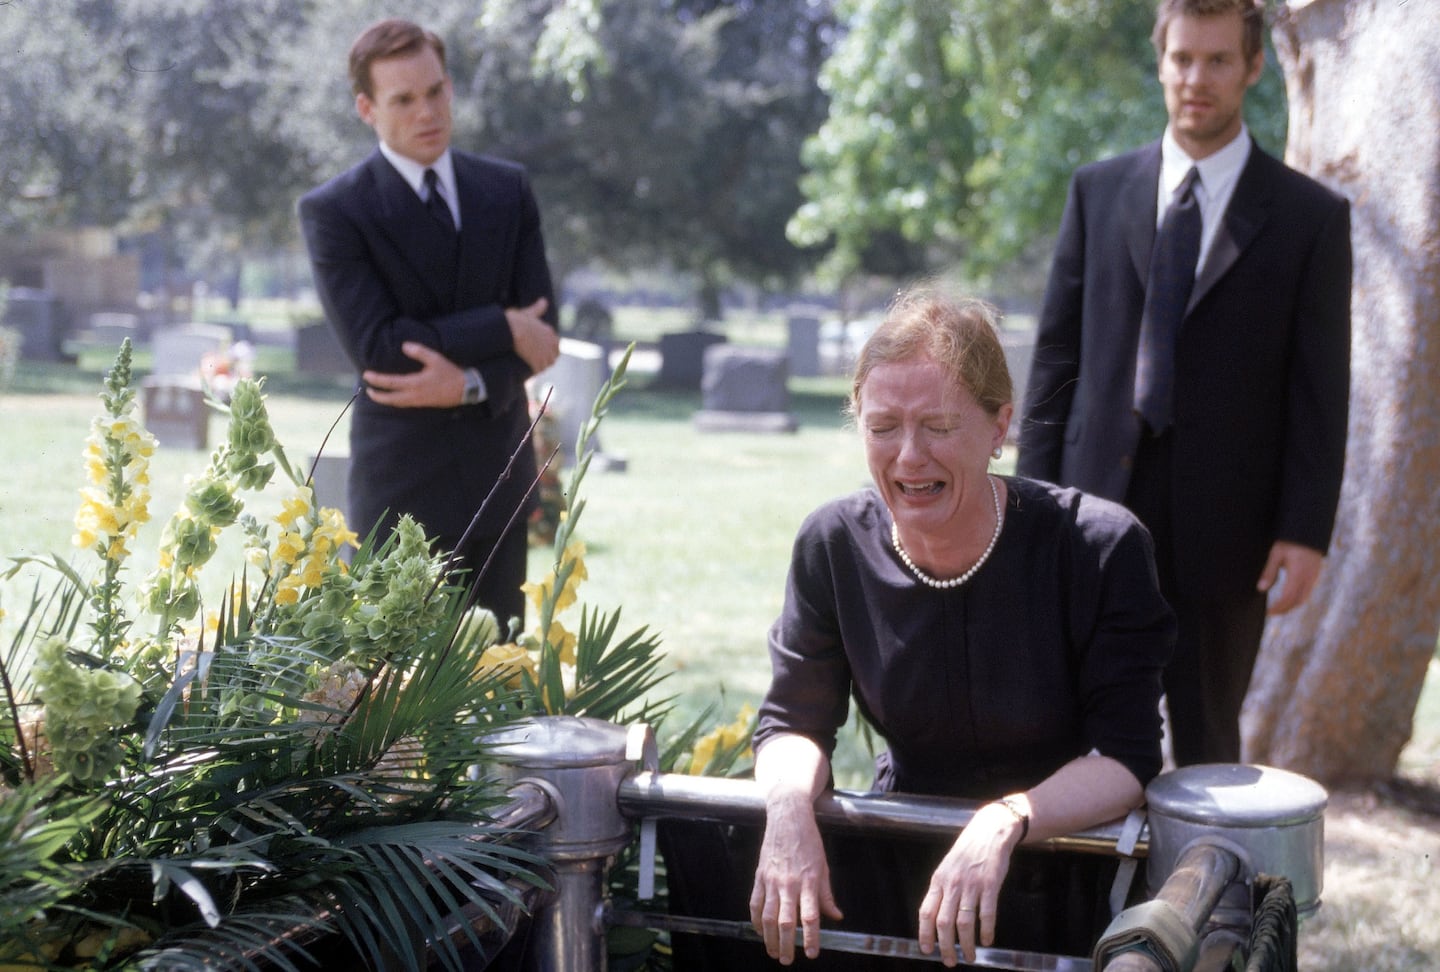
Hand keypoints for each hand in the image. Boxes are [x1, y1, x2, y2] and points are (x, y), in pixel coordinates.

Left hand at [362, 342, 464, 407]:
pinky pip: (405, 404)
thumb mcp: (436, 359)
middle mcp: (414, 395)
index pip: (390, 383)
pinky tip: (395, 398)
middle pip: (390, 398)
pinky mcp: (424, 404)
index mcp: (415, 384)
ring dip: (385, 400)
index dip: (377, 379)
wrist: (465, 390)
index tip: (366, 375)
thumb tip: (405, 346)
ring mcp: (419, 401)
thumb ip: (420, 352)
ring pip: (397, 403)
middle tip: (367, 390)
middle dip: (377, 396)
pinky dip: (396, 401)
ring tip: (377, 395)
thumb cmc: (450, 373)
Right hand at [505, 298, 559, 373]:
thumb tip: (544, 300)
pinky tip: (526, 371)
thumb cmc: (517, 320)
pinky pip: (538, 370)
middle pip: (552, 356)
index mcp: (550, 332)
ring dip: (540, 366)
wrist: (509, 329)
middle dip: (545, 358)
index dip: (547, 348)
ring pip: (546, 364)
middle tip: (534, 360)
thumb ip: (538, 308)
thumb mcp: (529, 313)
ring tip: (530, 366)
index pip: (555, 345)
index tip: (538, 350)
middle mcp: (551, 344)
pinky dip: (532, 371)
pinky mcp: (538, 363)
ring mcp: (545, 354)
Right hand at [749, 792, 842, 964]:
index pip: (811, 916)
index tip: (812, 954)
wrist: (788, 816)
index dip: (812, 938)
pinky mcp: (759, 875)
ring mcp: (771, 879)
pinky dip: (755, 920)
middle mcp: (789, 883)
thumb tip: (836, 916)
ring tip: (773, 952)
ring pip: (767, 916)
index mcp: (809, 881)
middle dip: (787, 945)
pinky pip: (754, 903)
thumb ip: (827, 894)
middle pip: (786, 921)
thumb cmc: (809, 840)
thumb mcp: (824, 866)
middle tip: (787, 960)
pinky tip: (760, 931)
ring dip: (770, 938)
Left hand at [918, 801, 1024, 966]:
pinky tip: (987, 941)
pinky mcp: (990, 885)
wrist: (990, 831)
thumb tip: (934, 917)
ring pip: (964, 923)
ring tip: (970, 957)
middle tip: (950, 961)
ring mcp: (971, 885)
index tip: (926, 950)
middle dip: (946, 946)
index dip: (924, 934)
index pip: (926, 912)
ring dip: (966, 945)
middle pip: (944, 923)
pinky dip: (986, 931)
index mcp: (939, 880)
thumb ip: (942, 889)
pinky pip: (986, 914)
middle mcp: (952, 884)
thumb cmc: (968, 851)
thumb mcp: (947, 867)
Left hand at [1257, 541, 1324, 614]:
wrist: (1308, 531)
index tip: (1269, 612)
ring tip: (1279, 607)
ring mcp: (1314, 577)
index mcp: (1298, 573)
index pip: (1288, 597)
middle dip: (1285, 609)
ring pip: (1304, 598)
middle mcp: (1308, 577)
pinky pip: (1308, 591)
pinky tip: (1289, 598)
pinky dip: (1298, 598)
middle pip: (1298, 601)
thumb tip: (1261, 589)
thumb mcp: (1276, 554)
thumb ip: (1269, 572)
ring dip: (1292, 605)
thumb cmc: (1289, 541)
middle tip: (1272, 612)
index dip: (1279, 607)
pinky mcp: (1315, 574)